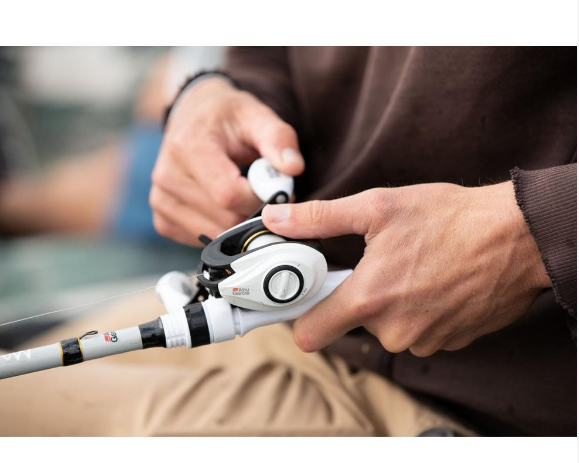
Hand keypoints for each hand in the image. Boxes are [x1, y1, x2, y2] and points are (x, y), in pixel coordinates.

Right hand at [151, 78, 304, 244]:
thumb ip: (278, 139)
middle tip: (263, 191)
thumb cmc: (227, 117)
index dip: (260, 198)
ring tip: (243, 194)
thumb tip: (293, 167)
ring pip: (214, 233)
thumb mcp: (256, 115)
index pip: (228, 194)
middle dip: (253, 212)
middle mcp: (167, 176)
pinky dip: (220, 228)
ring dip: (238, 222)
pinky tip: (223, 205)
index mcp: (188, 146)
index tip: (275, 187)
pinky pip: (201, 239)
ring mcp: (160, 201)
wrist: (193, 116)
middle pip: (224, 219)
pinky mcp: (162, 219)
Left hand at [262, 182, 550, 356]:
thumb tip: (275, 220)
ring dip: (394, 302)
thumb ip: (320, 218)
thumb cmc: (451, 218)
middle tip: (379, 263)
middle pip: (353, 322)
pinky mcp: (450, 343)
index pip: (310, 333)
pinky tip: (436, 282)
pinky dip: (421, 310)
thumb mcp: (378, 207)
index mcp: (369, 298)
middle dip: (360, 296)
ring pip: (388, 327)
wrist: (518, 237)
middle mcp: (394, 330)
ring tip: (415, 268)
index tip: (306, 295)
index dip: (302, 314)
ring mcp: (425, 341)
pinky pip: (419, 331)